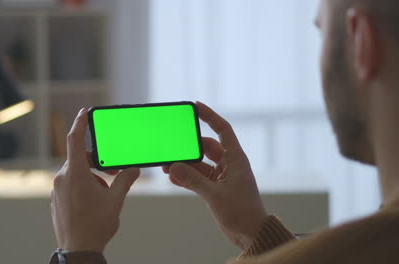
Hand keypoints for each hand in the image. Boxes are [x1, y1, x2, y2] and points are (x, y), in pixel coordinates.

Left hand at [51, 108, 139, 252]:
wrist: (78, 250)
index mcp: (75, 174)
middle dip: (99, 163)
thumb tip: (133, 170)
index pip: (75, 140)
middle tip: (115, 174)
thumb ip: (125, 180)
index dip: (80, 124)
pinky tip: (94, 202)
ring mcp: (57, 189)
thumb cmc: (95, 225)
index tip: (84, 112)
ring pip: (77, 173)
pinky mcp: (56, 199)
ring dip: (93, 177)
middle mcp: (62, 178)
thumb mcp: (115, 200)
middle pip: (81, 159)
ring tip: (105, 195)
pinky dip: (84, 186)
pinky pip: (70, 184)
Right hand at [163, 102, 267, 248]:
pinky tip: (173, 178)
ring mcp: (222, 176)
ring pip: (199, 163)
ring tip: (166, 166)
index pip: (222, 130)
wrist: (250, 234)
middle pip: (205, 147)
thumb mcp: (214, 194)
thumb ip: (192, 180)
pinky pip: (198, 177)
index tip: (196, 106)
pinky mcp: (215, 188)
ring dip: (185, 164)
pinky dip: (186, 177)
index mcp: (235, 159)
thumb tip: (172, 167)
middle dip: (189, 147)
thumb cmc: (241, 211)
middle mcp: (229, 164)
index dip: (210, 116)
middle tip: (172, 147)